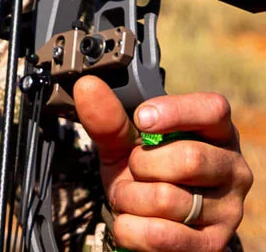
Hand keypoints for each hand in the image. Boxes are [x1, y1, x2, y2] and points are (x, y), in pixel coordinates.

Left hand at [74, 75, 252, 250]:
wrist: (148, 219)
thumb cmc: (144, 169)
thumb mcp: (123, 140)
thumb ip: (109, 117)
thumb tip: (88, 86)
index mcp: (216, 132)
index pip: (212, 110)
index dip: (175, 112)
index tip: (140, 118)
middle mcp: (233, 169)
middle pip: (190, 159)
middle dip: (142, 163)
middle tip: (133, 167)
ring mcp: (228, 210)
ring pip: (169, 199)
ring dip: (130, 197)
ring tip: (131, 196)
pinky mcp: (213, 245)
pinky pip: (161, 235)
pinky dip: (131, 227)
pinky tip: (132, 219)